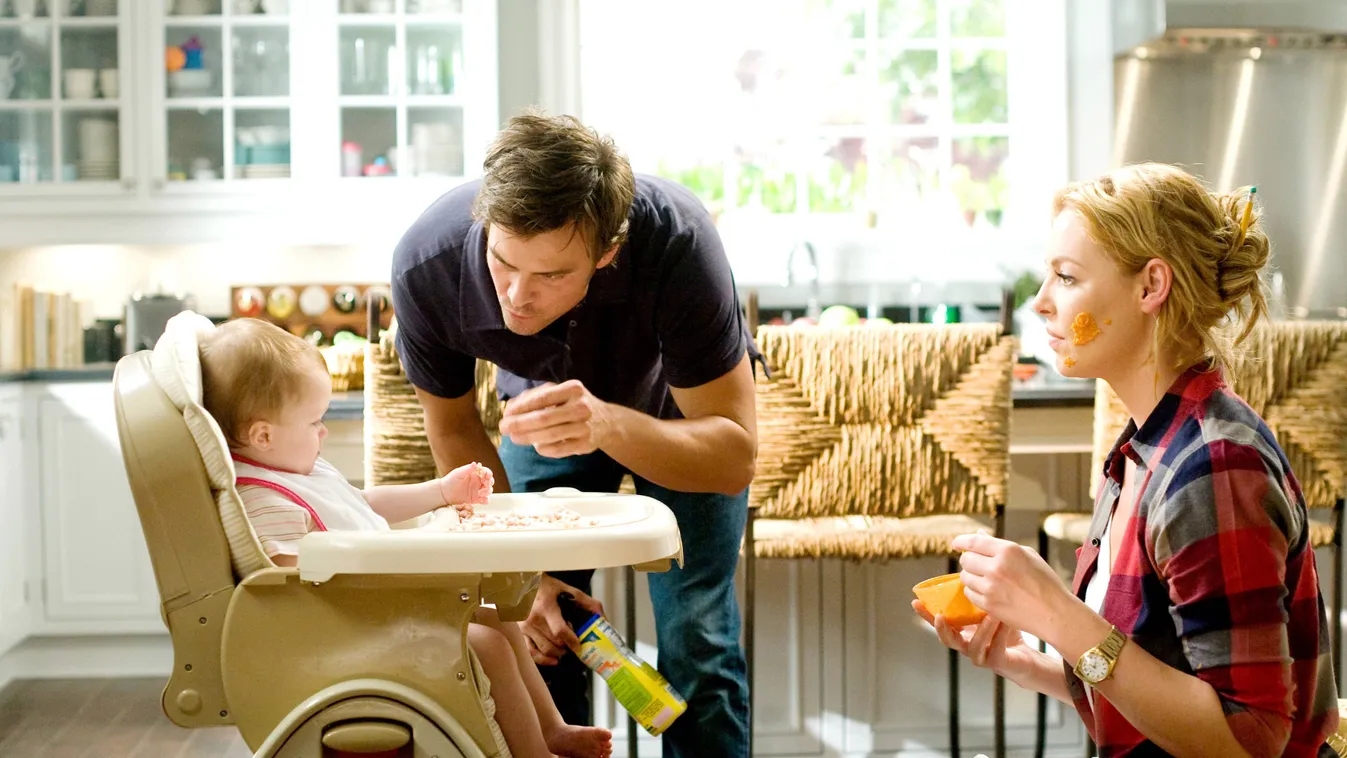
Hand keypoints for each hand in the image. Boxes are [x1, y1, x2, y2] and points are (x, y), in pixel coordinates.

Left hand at [439, 462, 492, 510]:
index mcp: (476, 474)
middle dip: (490, 482)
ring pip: (489, 490)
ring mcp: (478, 491)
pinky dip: (486, 500)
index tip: (486, 476)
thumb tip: (475, 463)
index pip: (486, 472)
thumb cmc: (450, 480)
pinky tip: (483, 501)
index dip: (488, 473)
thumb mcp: (459, 473)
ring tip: (480, 493)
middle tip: (485, 484)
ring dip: (488, 491)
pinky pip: (484, 500)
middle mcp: (478, 482)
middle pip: (490, 481)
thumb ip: (468, 469)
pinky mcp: (476, 499)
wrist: (444, 493)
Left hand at [498, 380, 614, 457]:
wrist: (607, 422)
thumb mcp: (560, 393)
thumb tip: (511, 408)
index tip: (506, 414)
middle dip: (520, 424)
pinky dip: (543, 448)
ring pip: (549, 435)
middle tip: (503, 428)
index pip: (542, 398)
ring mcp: (585, 427)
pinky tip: (536, 445)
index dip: (521, 407)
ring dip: (527, 438)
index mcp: (573, 389)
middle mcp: (581, 407)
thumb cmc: (574, 405)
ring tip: (514, 438)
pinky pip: (558, 450)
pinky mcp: (585, 445)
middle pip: (544, 418)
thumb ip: (535, 397)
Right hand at [522, 574, 605, 665]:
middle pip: (554, 642)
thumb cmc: (546, 587)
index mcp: (546, 607)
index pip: (559, 630)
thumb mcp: (568, 590)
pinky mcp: (521, 633)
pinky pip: (531, 652)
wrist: (524, 583)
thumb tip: (603, 618)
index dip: (571, 641)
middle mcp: (534, 619)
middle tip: (574, 644)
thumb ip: (587, 603)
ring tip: (565, 649)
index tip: (579, 645)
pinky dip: (543, 659)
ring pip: (545, 649)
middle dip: (567, 646)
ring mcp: (525, 627)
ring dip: (558, 653)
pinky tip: (553, 660)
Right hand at [912, 600, 1038, 678]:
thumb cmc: (1007, 630)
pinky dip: (1000, 636)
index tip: (915, 602)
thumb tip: (972, 571)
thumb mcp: (991, 610)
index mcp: (962, 632)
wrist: (1027, 656)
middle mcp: (967, 645)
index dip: (926, 614)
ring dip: (981, 630)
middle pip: (947, 640)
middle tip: (940, 616)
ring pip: (973, 647)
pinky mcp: (997, 663)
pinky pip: (996, 650)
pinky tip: (1006, 623)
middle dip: (942, 628)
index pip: (940, 623)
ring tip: (991, 614)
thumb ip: (979, 599)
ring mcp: (981, 657)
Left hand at [952, 530, 1073, 642]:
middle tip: (976, 564)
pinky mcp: (989, 604)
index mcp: (1008, 550)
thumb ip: (1000, 545)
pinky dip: (975, 592)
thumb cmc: (1045, 582)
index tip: (956, 544)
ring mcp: (991, 587)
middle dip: (969, 561)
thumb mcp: (1028, 556)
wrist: (1054, 612)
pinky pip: (970, 594)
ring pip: (965, 577)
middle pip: (966, 560)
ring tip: (985, 579)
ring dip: (971, 577)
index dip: (961, 542)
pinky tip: (987, 592)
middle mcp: (996, 567)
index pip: (973, 542)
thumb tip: (979, 535)